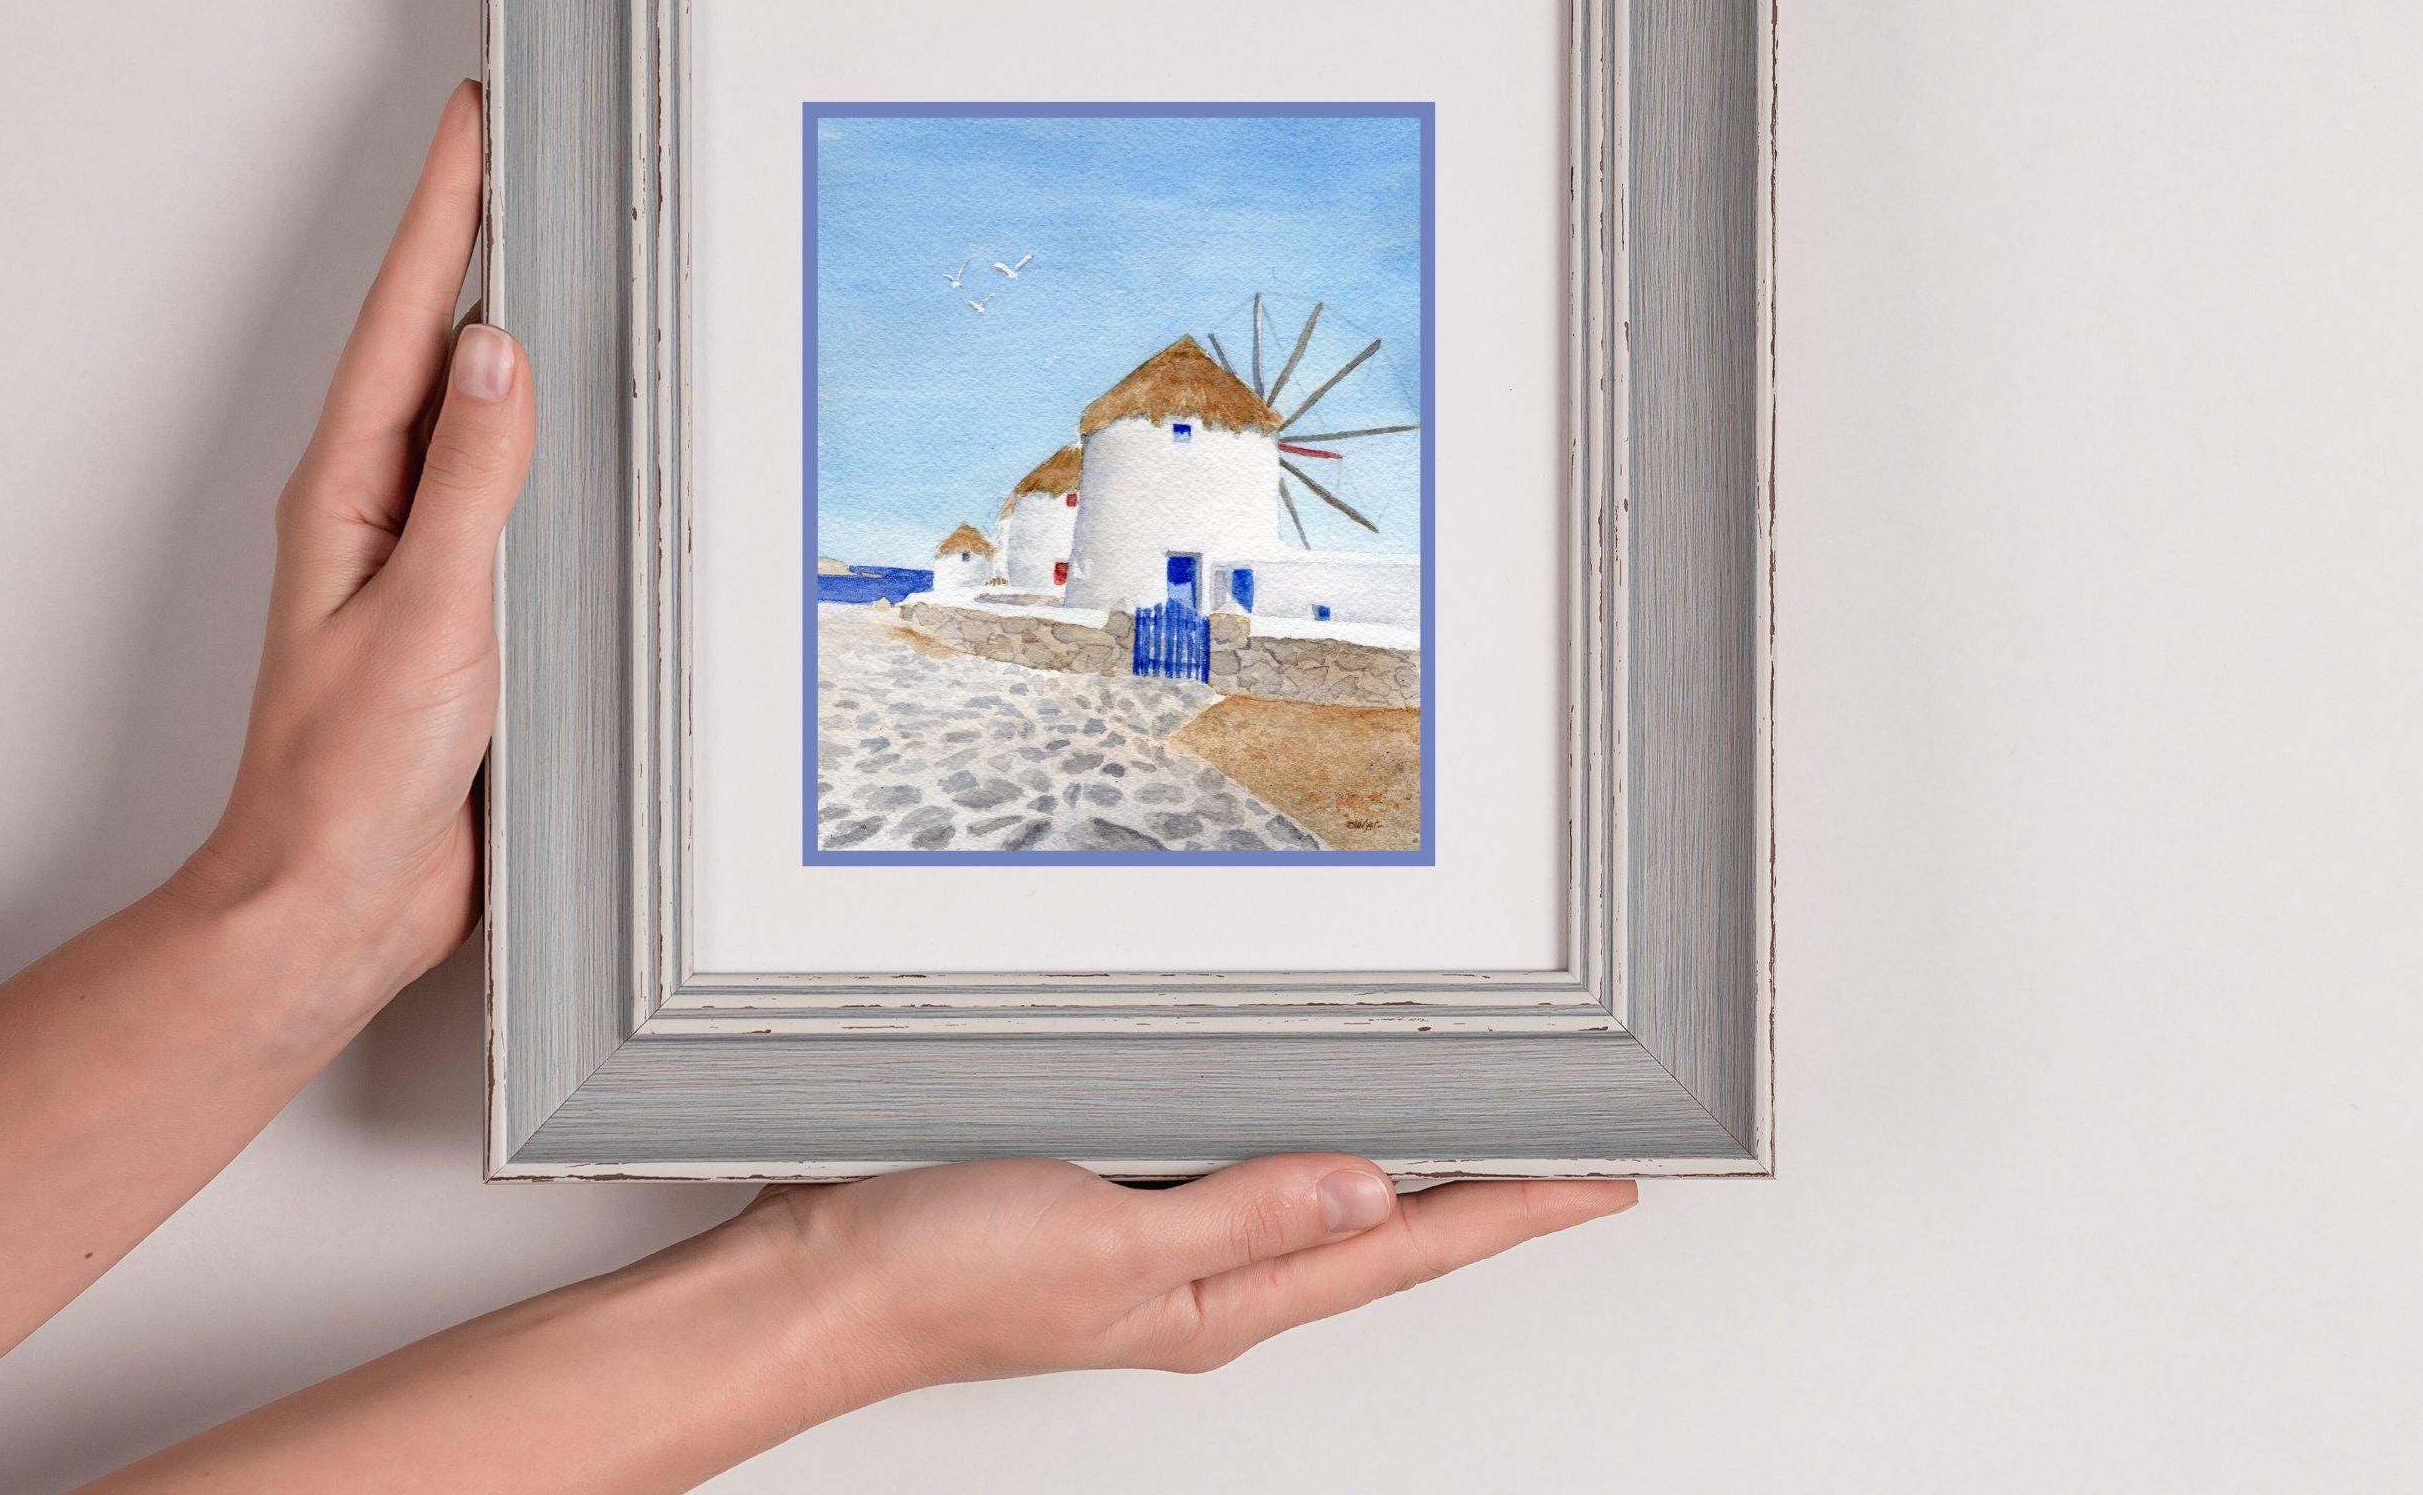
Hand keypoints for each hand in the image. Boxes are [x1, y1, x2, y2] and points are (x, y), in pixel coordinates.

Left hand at [178, 83, 532, 1009]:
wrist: (336, 900)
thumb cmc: (351, 777)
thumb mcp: (424, 613)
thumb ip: (469, 481)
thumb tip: (497, 354)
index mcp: (347, 490)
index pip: (407, 320)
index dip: (443, 214)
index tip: (476, 126)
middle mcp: (375, 506)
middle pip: (431, 340)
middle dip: (471, 239)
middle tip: (516, 152)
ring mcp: (417, 551)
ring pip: (470, 410)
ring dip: (508, 326)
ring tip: (553, 249)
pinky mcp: (460, 602)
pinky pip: (506, 487)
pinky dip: (542, 433)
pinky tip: (577, 422)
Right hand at [725, 1154, 1637, 1398]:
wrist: (819, 1284)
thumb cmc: (941, 1277)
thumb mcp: (1106, 1245)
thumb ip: (1242, 1214)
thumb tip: (1369, 1186)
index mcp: (1221, 1301)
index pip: (1402, 1251)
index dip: (1512, 1216)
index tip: (1602, 1184)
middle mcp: (1209, 1279)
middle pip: (1383, 1236)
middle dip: (1490, 1201)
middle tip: (1578, 1159)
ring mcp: (1164, 1244)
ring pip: (1322, 1204)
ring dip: (1411, 1174)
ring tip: (1490, 1141)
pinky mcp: (1116, 1203)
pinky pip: (1245, 1174)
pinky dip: (1309, 1148)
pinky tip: (1321, 1121)